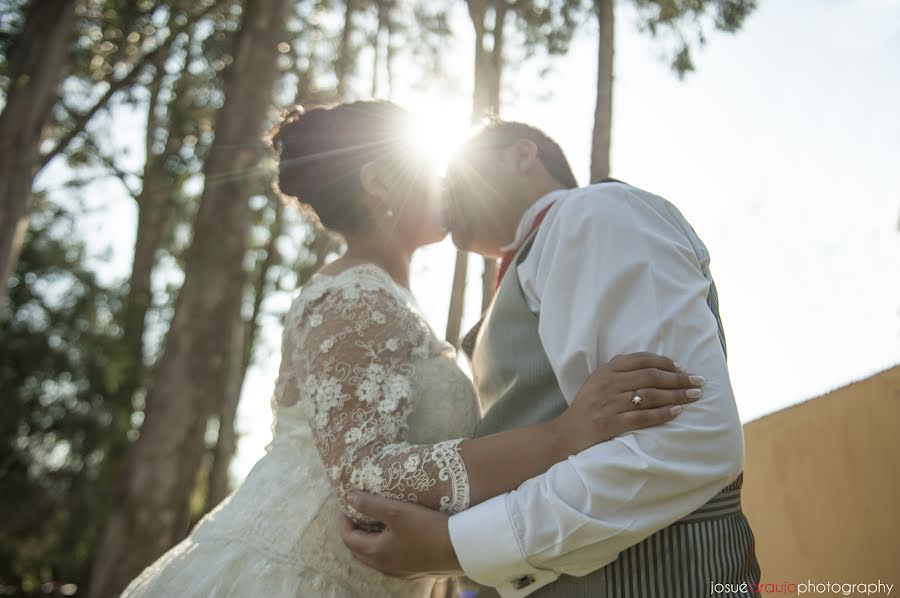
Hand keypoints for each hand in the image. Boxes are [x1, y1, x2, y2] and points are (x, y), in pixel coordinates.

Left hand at [339, 492, 463, 577]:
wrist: (459, 548)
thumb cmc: (426, 528)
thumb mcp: (396, 511)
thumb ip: (370, 504)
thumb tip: (349, 497)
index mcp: (376, 552)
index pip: (349, 538)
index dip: (344, 521)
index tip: (346, 505)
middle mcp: (384, 566)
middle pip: (359, 551)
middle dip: (354, 533)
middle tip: (357, 515)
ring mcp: (399, 571)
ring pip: (374, 557)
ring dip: (369, 541)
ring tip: (375, 523)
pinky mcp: (413, 571)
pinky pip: (390, 560)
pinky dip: (384, 548)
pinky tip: (396, 537)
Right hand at [554, 352, 703, 455]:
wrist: (567, 434)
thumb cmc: (587, 407)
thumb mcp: (598, 382)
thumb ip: (619, 371)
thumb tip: (654, 366)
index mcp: (606, 370)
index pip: (642, 360)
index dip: (666, 363)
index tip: (683, 369)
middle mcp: (608, 384)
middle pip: (651, 376)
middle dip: (679, 378)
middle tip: (698, 382)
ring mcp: (610, 404)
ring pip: (651, 395)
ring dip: (676, 395)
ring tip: (693, 396)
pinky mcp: (612, 423)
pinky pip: (644, 416)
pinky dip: (663, 413)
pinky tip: (677, 412)